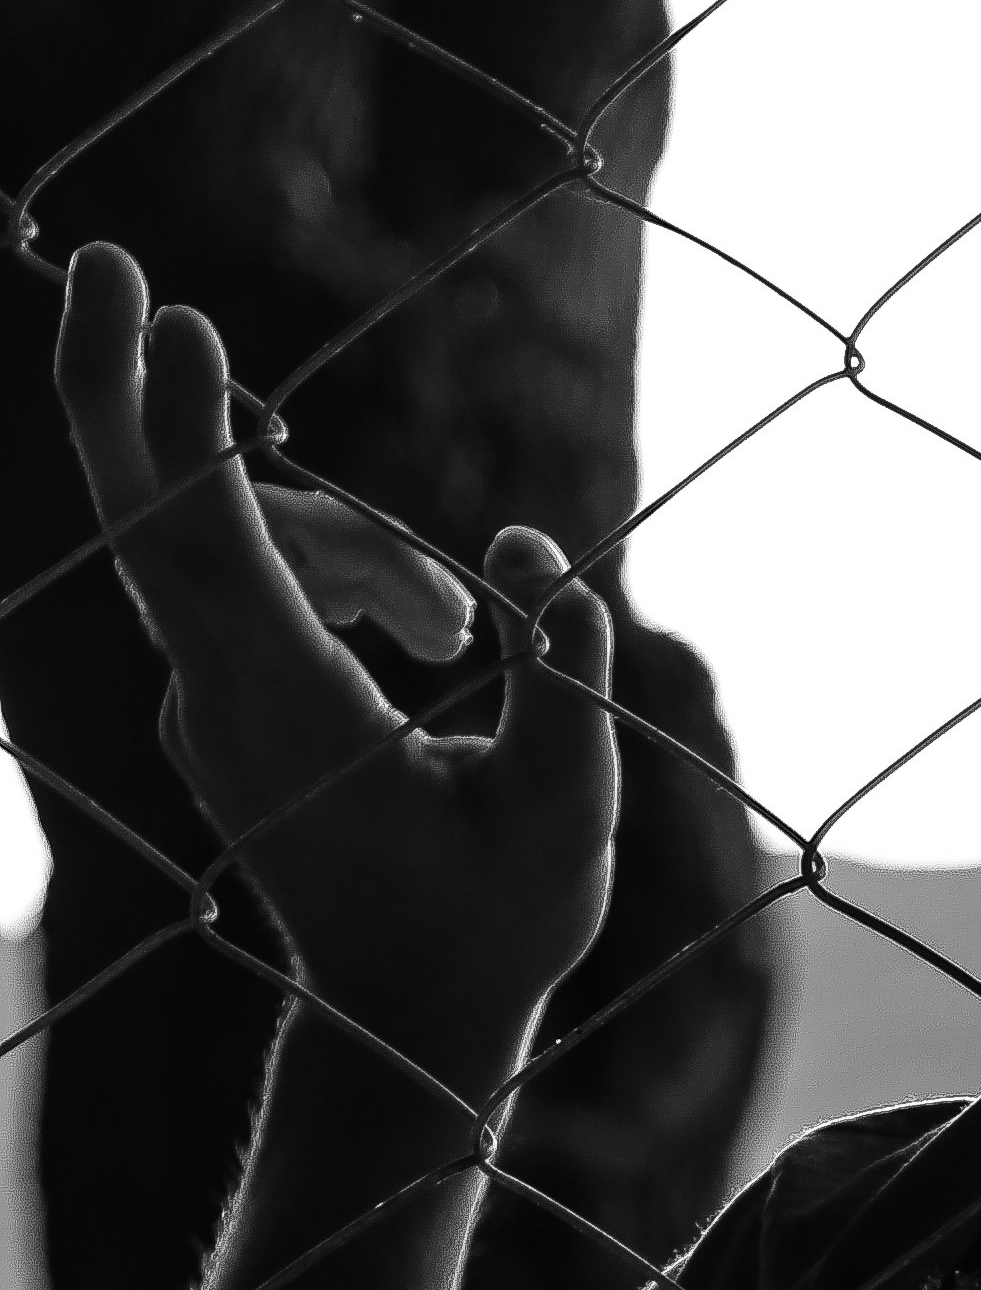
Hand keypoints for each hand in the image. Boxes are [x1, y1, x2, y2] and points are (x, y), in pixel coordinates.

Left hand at [54, 244, 618, 1102]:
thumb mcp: (569, 817)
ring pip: (244, 548)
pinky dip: (337, 574)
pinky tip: (437, 636)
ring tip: (462, 637)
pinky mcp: (219, 703)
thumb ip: (564, 680)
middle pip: (145, 518)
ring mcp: (207, 704)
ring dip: (358, 550)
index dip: (192, 434)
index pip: (215, 550)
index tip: (175, 320)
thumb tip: (535, 559)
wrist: (408, 1025)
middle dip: (116, 388)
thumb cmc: (498, 927)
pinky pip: (251, 585)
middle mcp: (222, 701)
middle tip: (103, 265)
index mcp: (293, 720)